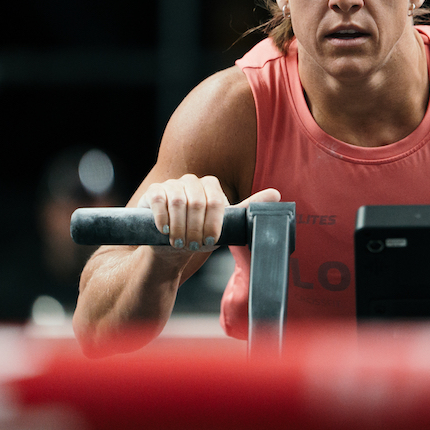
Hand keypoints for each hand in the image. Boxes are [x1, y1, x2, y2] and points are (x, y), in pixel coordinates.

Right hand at [139, 175, 280, 252]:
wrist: (170, 248)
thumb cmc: (199, 235)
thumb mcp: (225, 226)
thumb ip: (246, 209)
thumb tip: (276, 194)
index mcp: (211, 186)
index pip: (216, 200)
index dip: (213, 224)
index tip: (210, 242)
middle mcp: (192, 181)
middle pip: (197, 202)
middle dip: (196, 229)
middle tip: (193, 245)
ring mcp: (172, 185)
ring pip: (178, 202)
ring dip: (179, 228)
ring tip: (180, 243)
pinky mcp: (154, 191)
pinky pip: (159, 199)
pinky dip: (163, 219)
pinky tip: (164, 231)